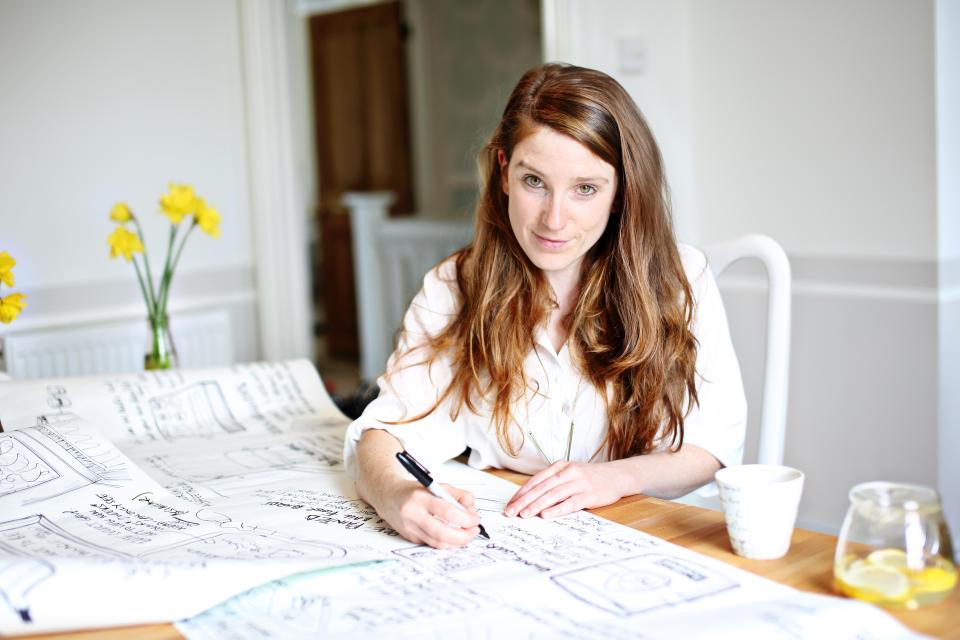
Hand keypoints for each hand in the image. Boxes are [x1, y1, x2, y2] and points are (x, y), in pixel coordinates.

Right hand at [375, 480, 481, 548]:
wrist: (388, 496)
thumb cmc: (415, 491)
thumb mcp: (437, 485)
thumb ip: (458, 496)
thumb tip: (472, 512)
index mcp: (420, 497)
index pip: (447, 511)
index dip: (465, 518)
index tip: (475, 519)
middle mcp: (413, 514)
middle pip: (442, 533)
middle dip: (463, 536)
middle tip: (474, 531)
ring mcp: (410, 528)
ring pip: (438, 543)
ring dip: (457, 542)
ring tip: (467, 534)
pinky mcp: (410, 538)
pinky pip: (432, 544)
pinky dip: (447, 543)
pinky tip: (454, 537)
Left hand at [503, 461, 626, 518]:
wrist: (616, 476)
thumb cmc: (588, 477)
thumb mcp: (569, 473)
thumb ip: (552, 482)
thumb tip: (529, 497)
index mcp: (560, 466)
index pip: (536, 480)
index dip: (521, 493)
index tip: (509, 504)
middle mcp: (568, 472)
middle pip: (541, 488)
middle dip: (524, 501)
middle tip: (510, 512)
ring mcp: (579, 483)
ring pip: (553, 495)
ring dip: (537, 506)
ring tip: (524, 515)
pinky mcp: (590, 494)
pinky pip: (571, 503)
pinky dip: (557, 509)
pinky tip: (546, 515)